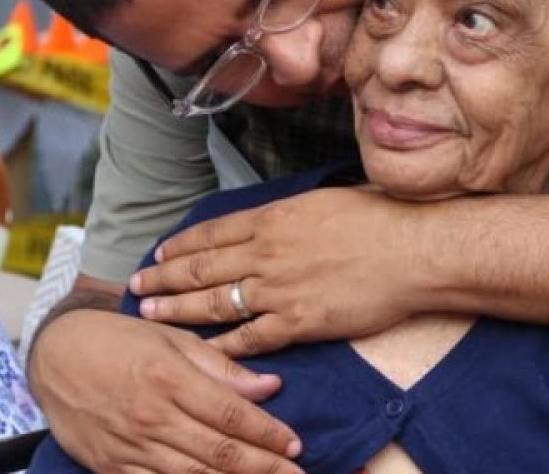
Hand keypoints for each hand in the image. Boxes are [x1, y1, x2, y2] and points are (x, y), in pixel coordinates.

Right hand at [30, 308, 303, 472]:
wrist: (53, 355)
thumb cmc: (120, 339)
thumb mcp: (173, 338)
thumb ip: (222, 366)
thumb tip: (270, 386)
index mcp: (170, 379)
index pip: (232, 416)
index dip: (269, 433)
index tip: (296, 443)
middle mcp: (152, 417)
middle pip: (220, 452)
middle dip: (265, 467)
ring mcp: (131, 447)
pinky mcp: (111, 467)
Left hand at [129, 187, 423, 356]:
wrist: (412, 250)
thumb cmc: (382, 218)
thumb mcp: (328, 198)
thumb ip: (295, 212)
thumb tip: (282, 216)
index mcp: (274, 218)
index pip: (213, 233)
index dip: (181, 245)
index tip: (158, 254)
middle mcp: (267, 252)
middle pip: (201, 267)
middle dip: (163, 279)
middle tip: (136, 287)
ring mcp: (279, 289)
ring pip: (215, 302)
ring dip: (178, 310)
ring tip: (151, 316)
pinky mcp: (298, 322)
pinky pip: (249, 338)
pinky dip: (221, 345)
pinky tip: (200, 351)